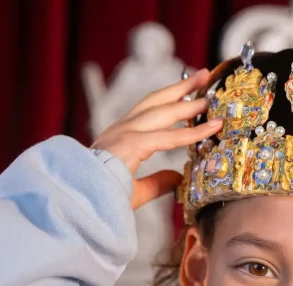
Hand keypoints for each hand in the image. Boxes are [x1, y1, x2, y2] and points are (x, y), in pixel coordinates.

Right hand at [91, 69, 222, 208]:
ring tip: (211, 94)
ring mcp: (124, 134)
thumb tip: (178, 178)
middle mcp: (120, 129)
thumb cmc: (99, 200)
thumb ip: (156, 183)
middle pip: (155, 101)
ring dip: (189, 101)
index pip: (146, 113)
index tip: (186, 94)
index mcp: (118, 138)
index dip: (168, 102)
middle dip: (180, 87)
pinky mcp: (131, 144)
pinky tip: (212, 127)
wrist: (79, 204)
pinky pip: (169, 137)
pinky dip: (193, 132)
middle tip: (202, 74)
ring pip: (162, 111)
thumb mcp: (134, 190)